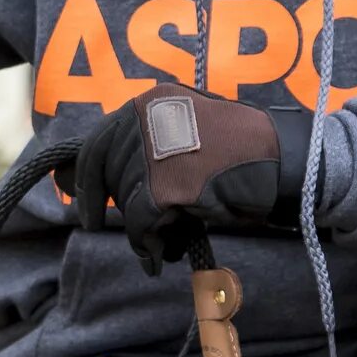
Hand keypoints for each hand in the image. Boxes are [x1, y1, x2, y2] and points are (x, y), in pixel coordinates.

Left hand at [55, 83, 313, 268]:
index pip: (99, 140)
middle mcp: (147, 118)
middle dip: (98, 202)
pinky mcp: (167, 185)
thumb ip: (147, 144)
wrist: (285, 162)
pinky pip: (141, 224)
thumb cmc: (241, 152)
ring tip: (158, 242)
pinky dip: (148, 244)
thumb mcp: (187, 131)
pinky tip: (160, 255)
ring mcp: (156, 150)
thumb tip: (88, 172)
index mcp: (152, 102)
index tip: (71, 194)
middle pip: (104, 171)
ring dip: (137, 229)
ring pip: (123, 202)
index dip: (82, 173)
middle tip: (94, 224)